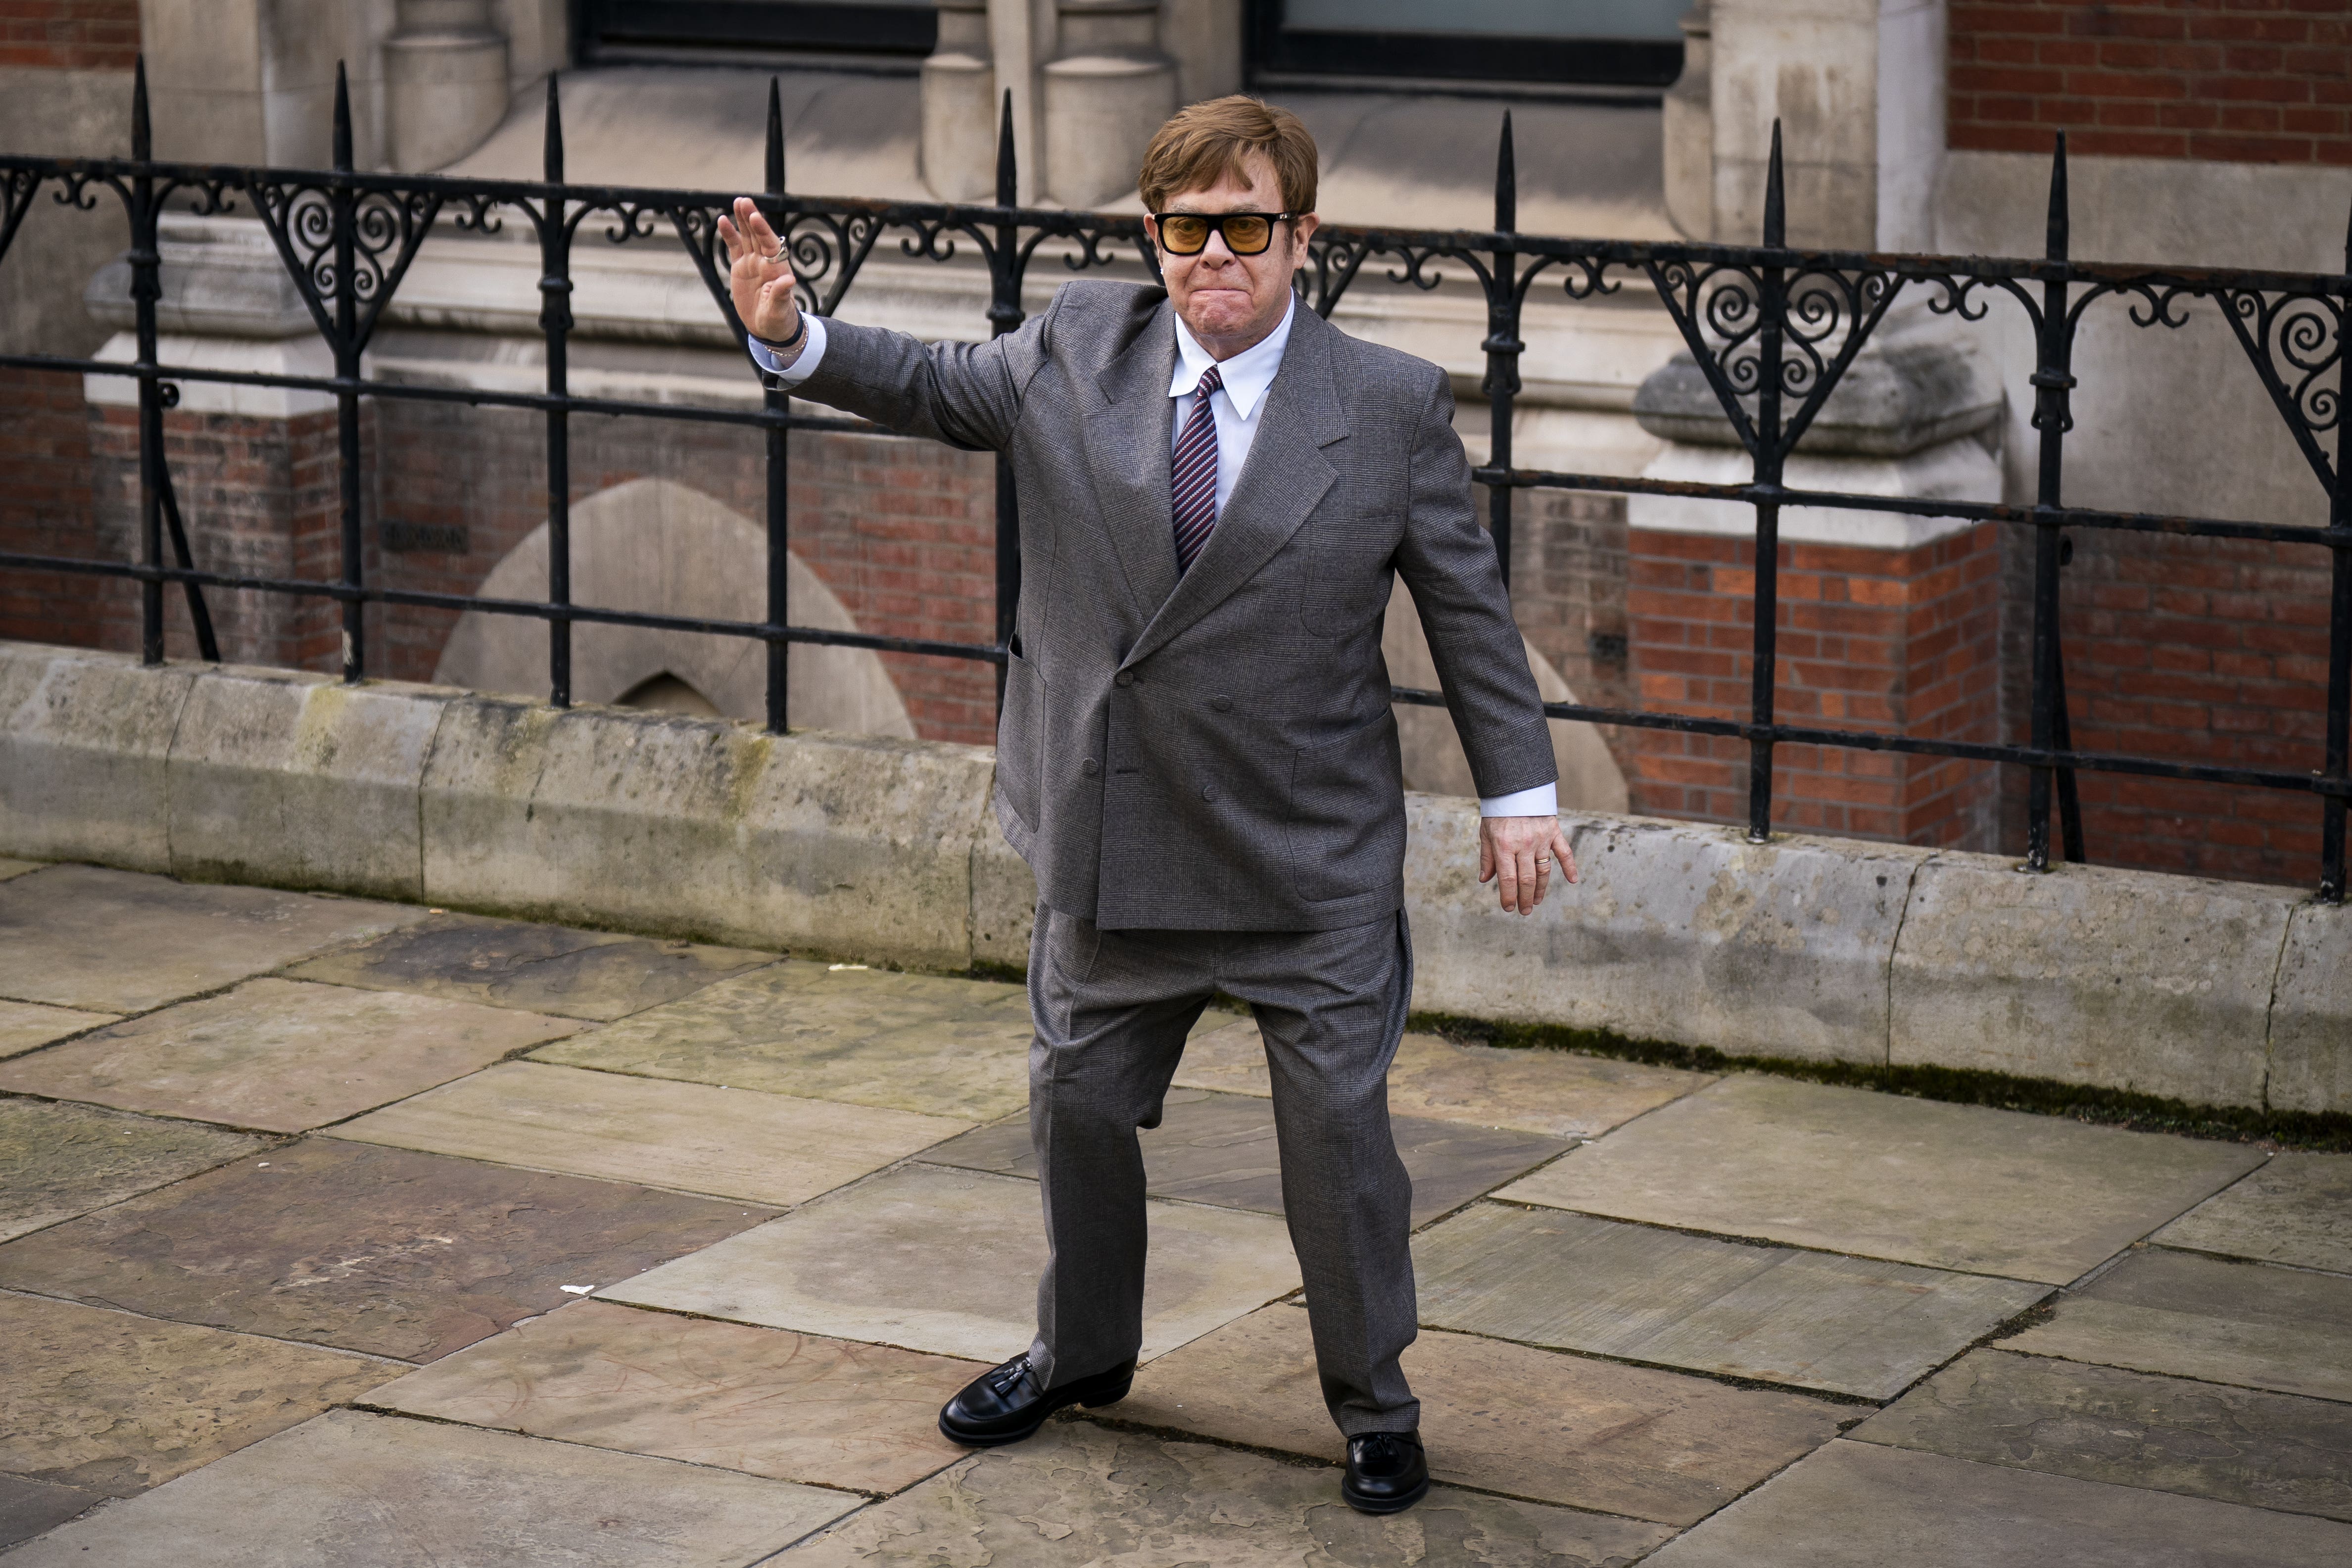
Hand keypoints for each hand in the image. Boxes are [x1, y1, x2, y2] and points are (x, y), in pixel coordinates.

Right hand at [715, 196, 801, 351]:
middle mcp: (766, 262)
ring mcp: (753, 263)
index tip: (755, 217)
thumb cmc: (779, 320)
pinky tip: (723, 220)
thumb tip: (789, 280)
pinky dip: (729, 234)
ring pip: (747, 237)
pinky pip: (734, 247)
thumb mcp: (779, 310)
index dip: (763, 231)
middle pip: (758, 236)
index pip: (770, 245)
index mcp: (777, 269)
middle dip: (751, 218)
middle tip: (744, 201)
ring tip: (737, 201)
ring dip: (742, 220)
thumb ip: (781, 295)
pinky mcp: (741, 267)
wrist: (769, 328)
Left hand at [1478, 814, 1576, 915]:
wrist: (1515, 787)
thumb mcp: (1486, 833)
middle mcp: (1524, 844)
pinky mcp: (1553, 832)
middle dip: (1524, 898)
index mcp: (1504, 846)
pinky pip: (1564, 852)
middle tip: (1524, 911)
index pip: (1508, 879)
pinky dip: (1570, 867)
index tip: (1508, 908)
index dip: (1508, 896)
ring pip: (1543, 870)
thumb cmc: (1498, 812)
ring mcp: (1541, 839)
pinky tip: (1573, 880)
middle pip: (1526, 879)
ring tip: (1536, 901)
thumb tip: (1485, 880)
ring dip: (1540, 889)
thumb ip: (1487, 858)